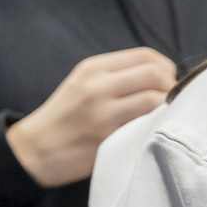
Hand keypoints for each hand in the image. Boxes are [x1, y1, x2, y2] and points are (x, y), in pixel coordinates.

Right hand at [6, 46, 175, 186]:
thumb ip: (116, 76)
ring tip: (163, 118)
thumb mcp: (83, 84)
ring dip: (168, 108)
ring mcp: (103, 111)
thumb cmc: (65, 117)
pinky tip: (152, 132)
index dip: (166, 68)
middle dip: (172, 87)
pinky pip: (145, 126)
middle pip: (156, 74)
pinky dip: (156, 126)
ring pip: (156, 99)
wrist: (35, 150)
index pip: (146, 56)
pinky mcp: (107, 137)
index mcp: (94, 68)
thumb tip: (160, 76)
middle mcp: (98, 85)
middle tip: (170, 102)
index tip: (167, 83)